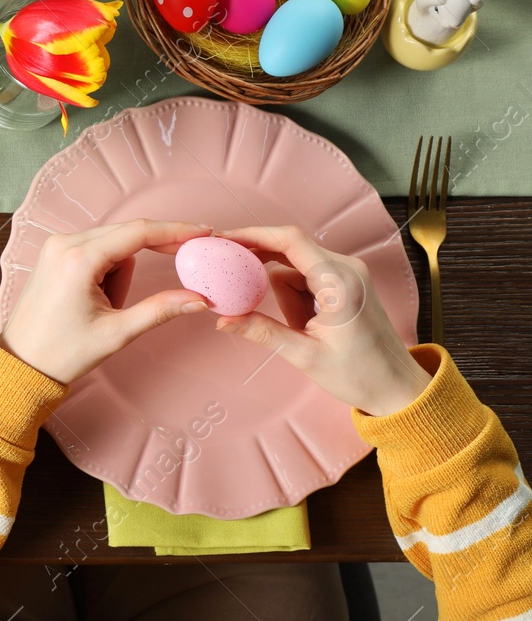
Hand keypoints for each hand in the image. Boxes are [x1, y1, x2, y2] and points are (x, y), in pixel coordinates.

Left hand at [0, 220, 211, 383]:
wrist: (21, 362)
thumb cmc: (62, 351)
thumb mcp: (117, 333)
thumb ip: (160, 310)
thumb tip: (199, 300)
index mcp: (79, 258)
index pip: (138, 232)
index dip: (175, 230)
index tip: (203, 231)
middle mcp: (64, 242)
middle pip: (127, 235)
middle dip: (150, 256)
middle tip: (178, 270)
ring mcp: (56, 245)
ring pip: (113, 245)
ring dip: (121, 273)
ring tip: (106, 308)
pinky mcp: (54, 253)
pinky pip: (96, 250)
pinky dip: (107, 270)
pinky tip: (96, 299)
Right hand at [214, 225, 431, 416]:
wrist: (397, 387)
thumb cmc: (360, 374)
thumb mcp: (305, 355)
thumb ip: (262, 332)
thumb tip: (223, 319)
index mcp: (340, 282)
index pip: (290, 240)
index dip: (254, 234)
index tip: (224, 239)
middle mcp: (347, 268)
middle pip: (288, 253)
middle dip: (264, 273)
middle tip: (237, 286)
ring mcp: (348, 273)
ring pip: (295, 268)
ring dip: (286, 296)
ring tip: (300, 330)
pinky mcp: (347, 282)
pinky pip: (306, 277)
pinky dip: (296, 297)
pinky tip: (304, 323)